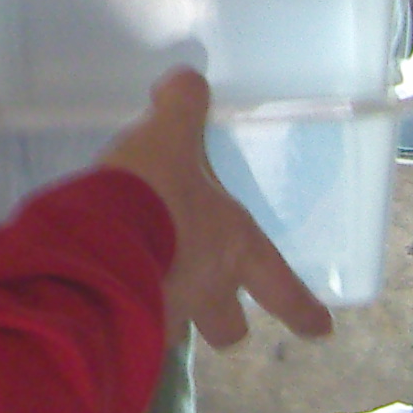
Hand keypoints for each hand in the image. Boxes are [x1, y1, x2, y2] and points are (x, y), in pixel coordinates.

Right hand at [89, 70, 334, 349]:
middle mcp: (207, 292)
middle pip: (229, 329)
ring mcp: (164, 316)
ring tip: (144, 290)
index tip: (321, 328)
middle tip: (214, 308)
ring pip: (177, 330)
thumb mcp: (167, 137)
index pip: (283, 290)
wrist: (92, 241)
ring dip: (168, 313)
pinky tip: (105, 293)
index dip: (303, 310)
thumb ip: (182, 107)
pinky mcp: (119, 329)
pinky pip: (131, 327)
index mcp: (233, 248)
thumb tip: (187, 82)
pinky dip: (124, 315)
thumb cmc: (150, 193)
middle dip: (227, 322)